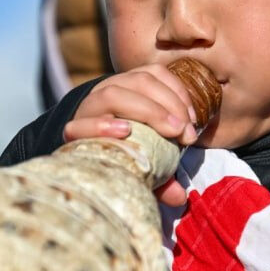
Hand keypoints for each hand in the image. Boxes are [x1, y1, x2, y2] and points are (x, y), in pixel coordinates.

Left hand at [65, 65, 198, 206]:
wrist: (115, 127)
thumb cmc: (125, 158)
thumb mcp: (135, 173)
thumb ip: (155, 184)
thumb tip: (180, 197)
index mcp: (81, 133)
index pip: (79, 127)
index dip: (98, 128)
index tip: (124, 133)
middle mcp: (92, 104)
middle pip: (113, 96)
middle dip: (151, 112)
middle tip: (180, 133)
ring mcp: (112, 84)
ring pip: (137, 81)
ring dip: (169, 101)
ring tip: (188, 125)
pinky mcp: (133, 75)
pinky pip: (155, 73)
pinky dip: (176, 90)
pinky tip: (190, 111)